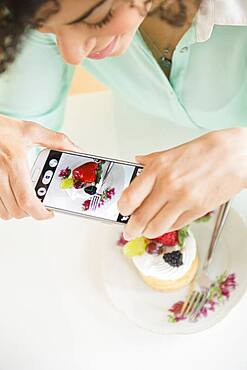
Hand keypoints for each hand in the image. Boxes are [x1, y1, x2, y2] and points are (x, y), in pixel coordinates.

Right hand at [0, 115, 79, 219]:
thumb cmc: (2, 129)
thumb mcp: (31, 131)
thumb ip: (57, 141)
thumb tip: (77, 150)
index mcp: (14, 163)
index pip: (27, 200)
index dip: (40, 212)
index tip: (49, 212)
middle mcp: (0, 174)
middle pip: (17, 210)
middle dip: (31, 212)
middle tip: (39, 205)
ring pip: (4, 212)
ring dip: (17, 211)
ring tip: (25, 200)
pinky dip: (4, 207)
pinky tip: (11, 197)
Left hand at [118, 128, 246, 239]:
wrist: (233, 155)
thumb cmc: (204, 152)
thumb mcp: (172, 152)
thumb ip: (151, 161)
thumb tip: (136, 162)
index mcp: (158, 169)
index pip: (130, 197)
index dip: (122, 209)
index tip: (122, 211)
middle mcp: (168, 185)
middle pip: (140, 218)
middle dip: (131, 229)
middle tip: (129, 231)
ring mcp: (183, 200)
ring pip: (155, 228)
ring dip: (147, 232)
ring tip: (146, 230)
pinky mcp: (197, 210)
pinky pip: (175, 226)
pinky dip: (167, 227)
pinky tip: (165, 223)